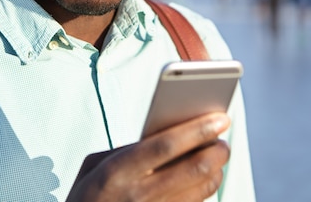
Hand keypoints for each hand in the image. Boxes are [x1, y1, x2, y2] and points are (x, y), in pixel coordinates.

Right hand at [66, 113, 230, 201]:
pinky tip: (205, 180)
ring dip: (216, 171)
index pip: (166, 145)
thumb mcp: (93, 166)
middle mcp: (138, 195)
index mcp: (117, 171)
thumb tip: (167, 134)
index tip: (221, 118)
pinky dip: (205, 190)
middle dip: (217, 151)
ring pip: (202, 191)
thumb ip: (128, 149)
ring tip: (217, 157)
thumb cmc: (86, 196)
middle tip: (224, 141)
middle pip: (194, 169)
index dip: (197, 130)